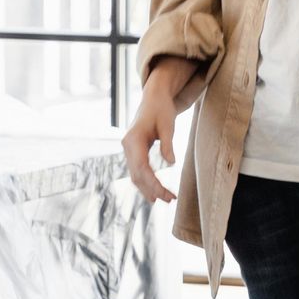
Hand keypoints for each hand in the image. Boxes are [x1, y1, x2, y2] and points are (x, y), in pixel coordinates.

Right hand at [121, 55, 196, 202]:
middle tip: (169, 200)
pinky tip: (155, 190)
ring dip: (148, 188)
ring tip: (164, 199)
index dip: (152, 183)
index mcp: (133, 139)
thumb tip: (171, 164)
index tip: (165, 194)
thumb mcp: (168, 124)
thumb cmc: (161, 109)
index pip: (141, 168)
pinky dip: (146, 181)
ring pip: (135, 174)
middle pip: (137, 174)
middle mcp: (127, 146)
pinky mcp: (133, 151)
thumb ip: (167, 144)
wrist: (153, 98)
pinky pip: (138, 170)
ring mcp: (128, 149)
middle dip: (152, 189)